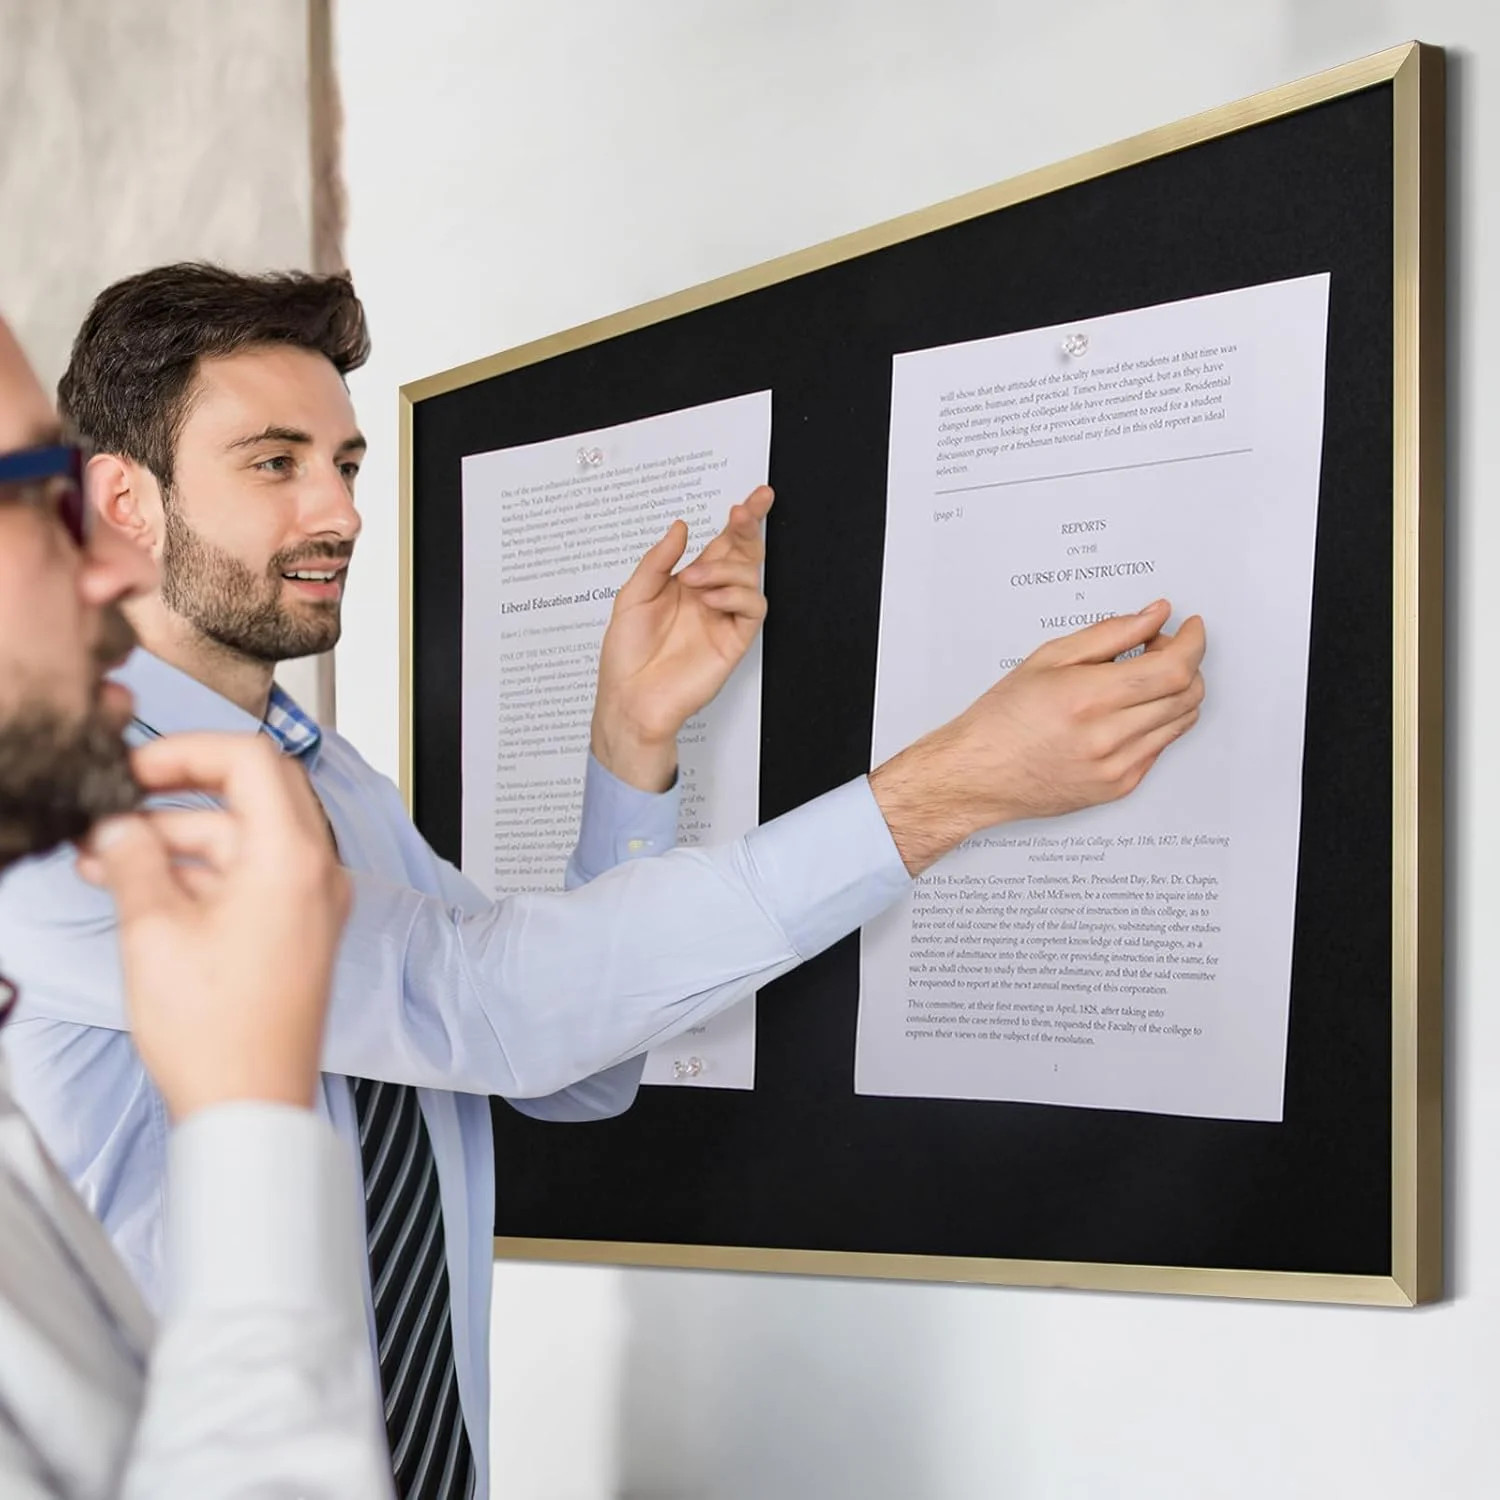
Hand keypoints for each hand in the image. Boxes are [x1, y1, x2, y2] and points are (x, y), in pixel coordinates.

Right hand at [75, 733, 349, 1120]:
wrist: (250, 1106)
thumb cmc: (217, 1033)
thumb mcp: (154, 931)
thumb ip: (135, 860)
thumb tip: (119, 825)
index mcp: (292, 858)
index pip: (251, 759)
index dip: (187, 750)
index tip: (137, 766)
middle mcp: (315, 871)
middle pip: (253, 791)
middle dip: (179, 789)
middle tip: (121, 799)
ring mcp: (311, 900)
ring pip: (244, 836)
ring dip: (178, 838)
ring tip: (106, 854)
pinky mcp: (297, 927)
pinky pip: (251, 874)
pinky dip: (201, 871)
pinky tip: (140, 884)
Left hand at [591, 485, 773, 789]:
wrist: (630, 698)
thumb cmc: (626, 653)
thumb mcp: (633, 595)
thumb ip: (659, 560)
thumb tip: (681, 527)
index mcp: (689, 583)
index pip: (722, 545)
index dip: (740, 522)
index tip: (754, 498)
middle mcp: (711, 596)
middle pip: (743, 554)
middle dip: (750, 528)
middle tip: (747, 508)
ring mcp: (724, 618)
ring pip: (748, 576)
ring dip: (724, 569)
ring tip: (694, 581)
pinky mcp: (735, 641)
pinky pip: (752, 608)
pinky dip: (736, 595)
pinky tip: (710, 599)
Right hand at [869, 600, 1205, 873]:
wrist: (978, 774)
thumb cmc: (1003, 718)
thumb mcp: (1049, 659)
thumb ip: (1109, 634)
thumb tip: (1154, 616)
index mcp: (1089, 697)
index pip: (1174, 668)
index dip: (1193, 643)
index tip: (1191, 628)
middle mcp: (1107, 736)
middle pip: (1186, 694)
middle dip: (1187, 663)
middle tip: (1160, 649)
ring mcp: (1117, 767)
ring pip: (1180, 722)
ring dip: (1177, 693)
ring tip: (1142, 681)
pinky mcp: (1119, 786)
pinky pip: (1160, 748)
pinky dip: (1157, 723)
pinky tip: (1127, 713)